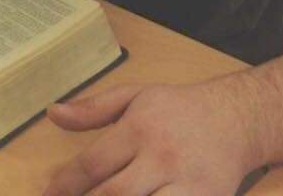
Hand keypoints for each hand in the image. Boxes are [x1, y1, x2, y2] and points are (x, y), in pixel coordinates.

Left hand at [43, 80, 255, 195]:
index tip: (47, 195)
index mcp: (140, 128)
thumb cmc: (177, 109)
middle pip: (116, 195)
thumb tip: (53, 113)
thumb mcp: (134, 96)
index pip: (94, 163)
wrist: (235, 119)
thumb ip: (93, 108)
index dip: (66, 185)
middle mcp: (161, 158)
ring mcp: (186, 185)